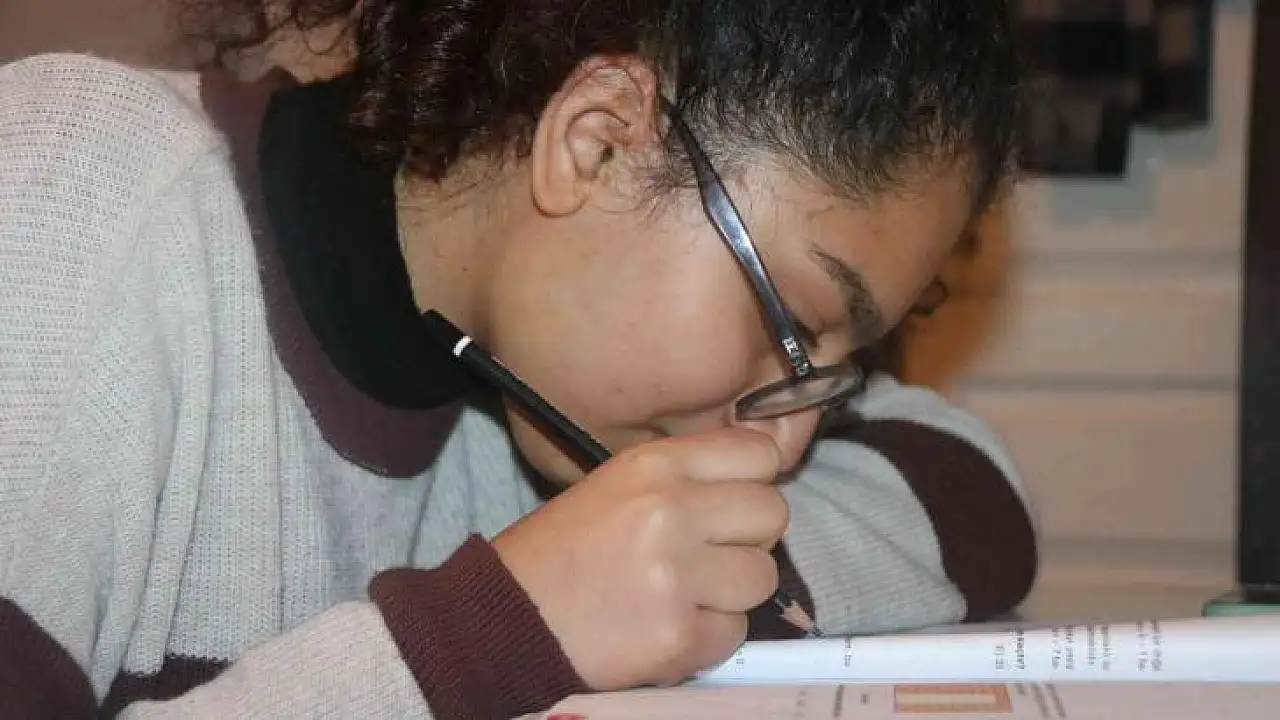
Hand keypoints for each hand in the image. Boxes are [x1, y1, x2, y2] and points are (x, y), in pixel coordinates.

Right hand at [492, 427, 788, 690]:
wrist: (506, 618)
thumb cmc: (561, 552)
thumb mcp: (615, 484)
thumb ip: (684, 477)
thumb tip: (757, 482)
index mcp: (652, 466)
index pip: (759, 453)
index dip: (754, 481)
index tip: (733, 504)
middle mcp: (668, 512)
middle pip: (772, 514)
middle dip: (748, 539)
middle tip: (709, 556)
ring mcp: (676, 577)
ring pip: (763, 578)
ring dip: (731, 592)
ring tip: (683, 595)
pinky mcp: (678, 637)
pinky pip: (735, 633)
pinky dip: (708, 637)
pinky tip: (667, 627)